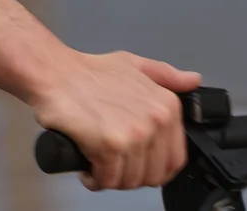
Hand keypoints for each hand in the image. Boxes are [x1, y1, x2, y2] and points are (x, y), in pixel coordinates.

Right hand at [28, 51, 199, 191]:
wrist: (54, 72)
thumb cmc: (89, 72)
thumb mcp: (135, 66)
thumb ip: (166, 75)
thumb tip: (192, 81)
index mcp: (166, 106)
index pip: (174, 160)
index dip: (153, 168)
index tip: (136, 164)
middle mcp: (155, 121)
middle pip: (152, 175)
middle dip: (131, 175)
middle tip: (113, 164)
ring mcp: (134, 135)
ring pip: (130, 181)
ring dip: (111, 178)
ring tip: (98, 163)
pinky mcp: (109, 146)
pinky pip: (108, 180)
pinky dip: (95, 179)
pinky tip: (88, 167)